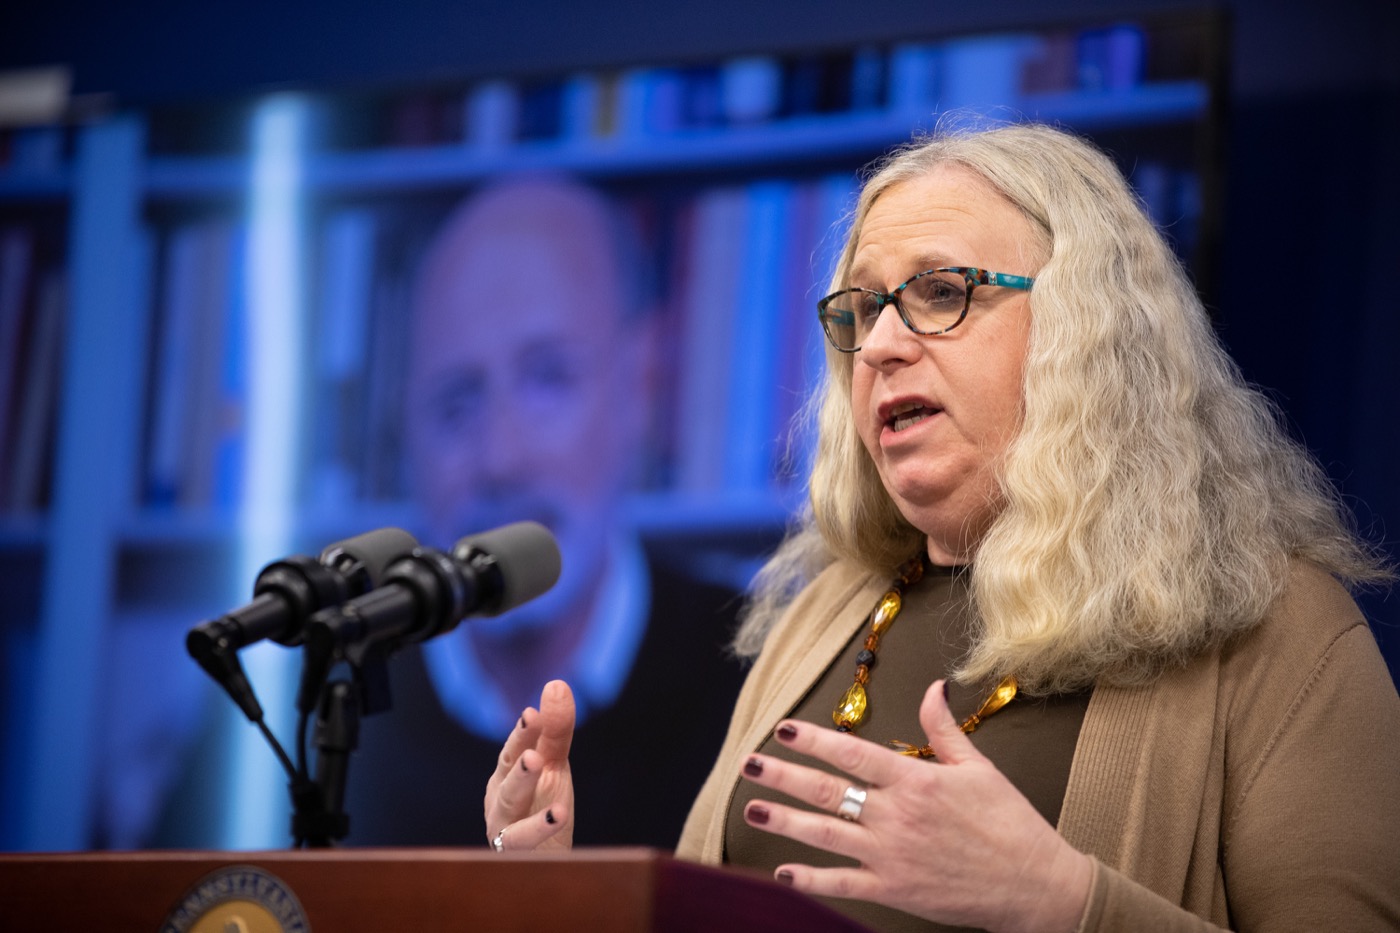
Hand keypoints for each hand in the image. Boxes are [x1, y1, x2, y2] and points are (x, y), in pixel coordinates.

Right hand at [483, 679, 575, 851]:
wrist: (545, 861)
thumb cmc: (543, 803)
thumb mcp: (554, 764)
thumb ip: (555, 729)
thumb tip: (556, 684)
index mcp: (504, 776)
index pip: (512, 752)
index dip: (522, 735)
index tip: (533, 713)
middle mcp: (499, 804)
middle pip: (509, 787)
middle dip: (520, 771)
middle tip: (534, 756)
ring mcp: (505, 834)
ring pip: (513, 823)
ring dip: (529, 809)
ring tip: (551, 797)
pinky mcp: (518, 860)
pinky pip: (528, 850)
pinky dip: (541, 835)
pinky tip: (561, 819)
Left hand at [739, 680, 1091, 932]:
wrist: (1036, 884)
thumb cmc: (1010, 823)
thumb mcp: (979, 767)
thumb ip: (945, 729)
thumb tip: (932, 687)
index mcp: (916, 781)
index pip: (853, 754)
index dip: (814, 740)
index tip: (782, 729)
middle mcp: (897, 816)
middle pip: (828, 792)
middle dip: (784, 776)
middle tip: (748, 763)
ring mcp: (892, 856)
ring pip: (826, 835)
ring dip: (785, 822)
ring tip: (752, 809)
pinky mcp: (896, 890)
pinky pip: (844, 884)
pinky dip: (811, 881)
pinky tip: (782, 873)